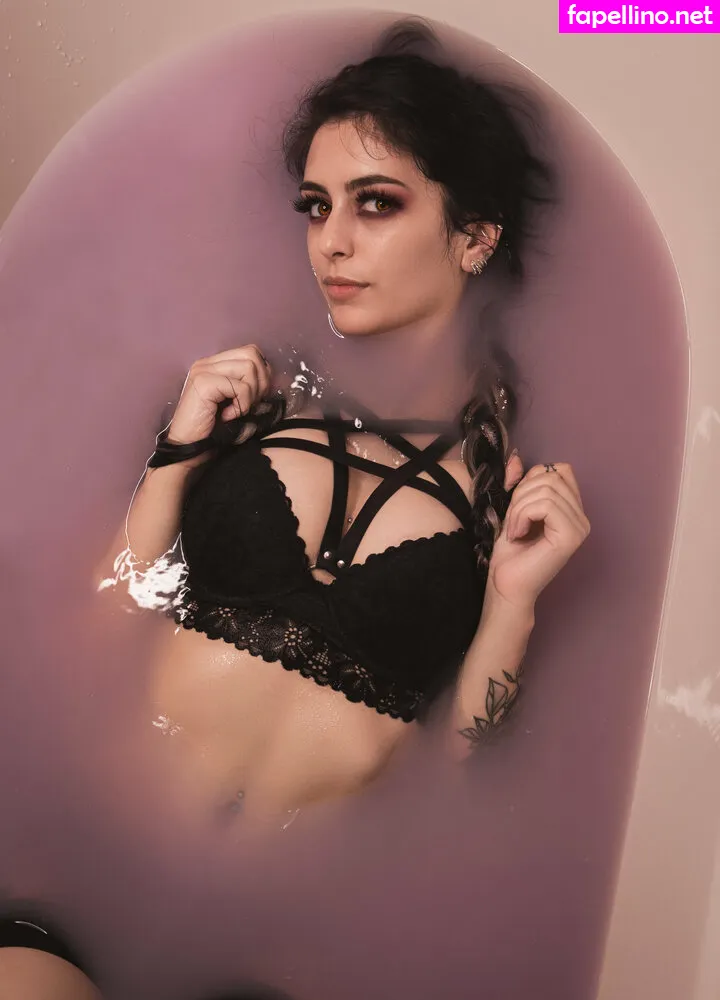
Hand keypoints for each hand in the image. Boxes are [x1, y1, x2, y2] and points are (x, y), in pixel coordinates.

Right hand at [167, 345, 271, 443]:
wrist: (189, 448)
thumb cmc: (214, 430)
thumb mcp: (238, 405)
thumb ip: (252, 389)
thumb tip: (280, 382)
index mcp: (214, 364)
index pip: (251, 352)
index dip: (262, 374)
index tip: (257, 398)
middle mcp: (207, 363)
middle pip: (252, 353)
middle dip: (260, 381)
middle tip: (250, 404)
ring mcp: (204, 370)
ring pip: (249, 367)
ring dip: (251, 393)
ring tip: (238, 410)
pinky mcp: (203, 382)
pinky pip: (240, 386)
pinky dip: (242, 404)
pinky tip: (229, 416)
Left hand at [484, 456, 590, 614]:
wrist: (504, 585)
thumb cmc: (508, 553)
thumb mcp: (511, 509)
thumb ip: (517, 483)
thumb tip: (516, 458)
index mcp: (572, 509)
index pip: (558, 470)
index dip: (530, 480)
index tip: (517, 507)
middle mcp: (582, 517)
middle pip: (551, 475)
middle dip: (522, 493)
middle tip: (513, 521)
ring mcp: (580, 527)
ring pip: (546, 489)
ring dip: (519, 507)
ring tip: (514, 530)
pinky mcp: (571, 536)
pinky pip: (546, 505)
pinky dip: (523, 515)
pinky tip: (517, 534)